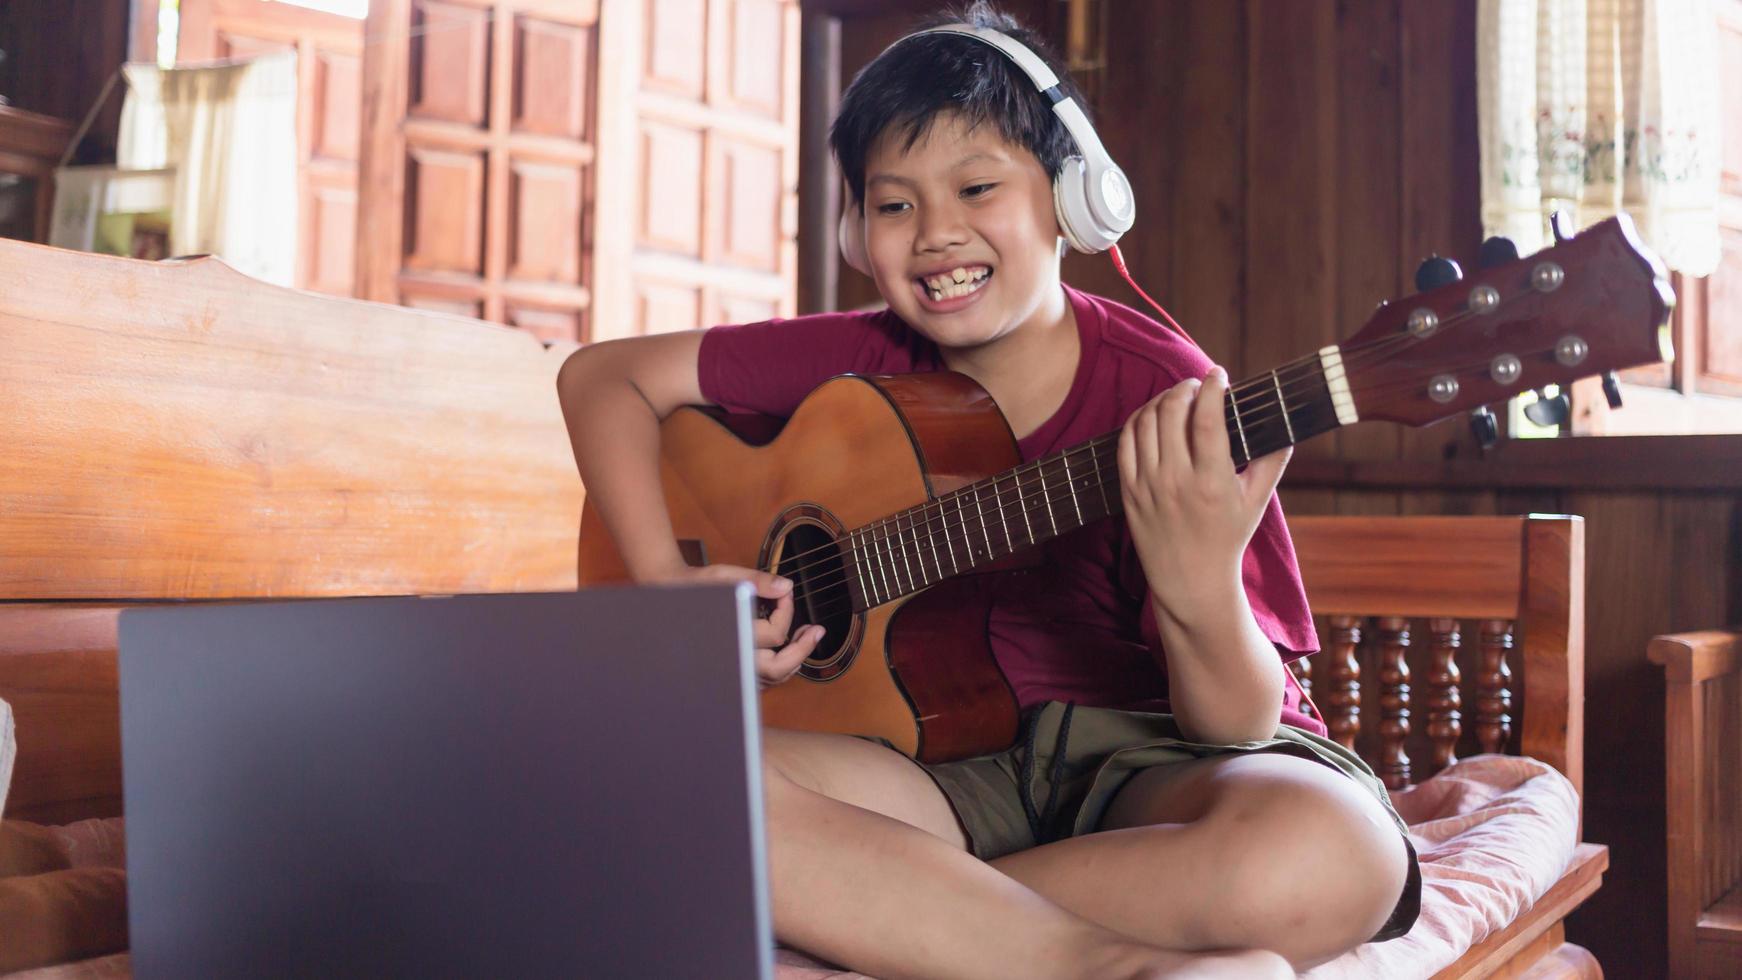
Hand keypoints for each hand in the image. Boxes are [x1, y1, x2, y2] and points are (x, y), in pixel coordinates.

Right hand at [642, 562, 824, 687]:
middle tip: (817, 631)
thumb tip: (786, 587)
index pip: (775, 634)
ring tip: (808, 637)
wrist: (667, 597)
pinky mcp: (731, 672)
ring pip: (772, 677)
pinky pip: (762, 678)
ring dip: (794, 658)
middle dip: (802, 649)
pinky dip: (779, 665)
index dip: (786, 611)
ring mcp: (731, 670)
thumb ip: (756, 582)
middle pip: (779, 667)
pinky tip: (786, 649)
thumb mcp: (724, 578)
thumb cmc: (694, 586)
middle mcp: (732, 658)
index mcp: (731, 635)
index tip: (786, 592)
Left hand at [1117, 366, 1290, 625]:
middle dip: (1185, 388)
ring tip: (1177, 398)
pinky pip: (1125, 442)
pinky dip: (1138, 420)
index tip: (1218, 374)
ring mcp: (1148, 486)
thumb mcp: (1257, 502)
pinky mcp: (1128, 492)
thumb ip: (1273, 461)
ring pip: (1146, 422)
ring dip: (1162, 400)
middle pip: (1172, 412)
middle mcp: (1176, 481)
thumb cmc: (1228, 538)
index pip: (1207, 419)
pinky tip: (1153, 415)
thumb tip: (1287, 425)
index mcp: (1212, 482)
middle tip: (1197, 386)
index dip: (1212, 388)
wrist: (1190, 581)